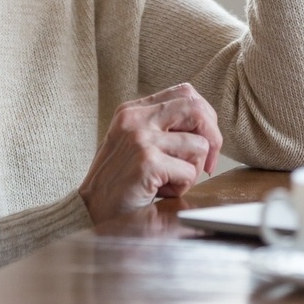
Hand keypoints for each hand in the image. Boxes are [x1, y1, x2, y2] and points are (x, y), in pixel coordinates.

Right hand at [78, 83, 222, 223]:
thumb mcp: (135, 142)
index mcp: (133, 110)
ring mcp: (141, 138)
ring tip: (169, 182)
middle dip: (213, 137)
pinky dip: (182, 188)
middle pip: (196, 109)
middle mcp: (136, 118)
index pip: (185, 93)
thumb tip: (206, 125)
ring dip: (193, 170)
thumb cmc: (119, 181)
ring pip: (199, 145)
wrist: (91, 211)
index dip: (205, 116)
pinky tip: (160, 192)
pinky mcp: (147, 162)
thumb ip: (162, 127)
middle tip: (207, 164)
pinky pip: (189, 172)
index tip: (204, 142)